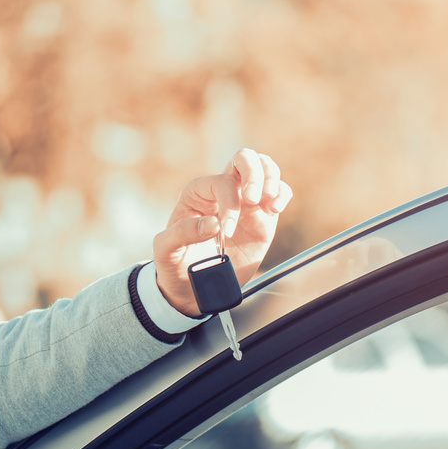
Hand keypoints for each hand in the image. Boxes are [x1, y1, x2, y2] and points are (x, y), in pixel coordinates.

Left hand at [152, 149, 292, 316]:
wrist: (192, 289)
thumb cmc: (174, 265)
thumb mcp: (165, 251)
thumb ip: (181, 234)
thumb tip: (212, 223)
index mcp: (197, 194)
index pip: (220, 183)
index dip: (228, 203)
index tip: (227, 231)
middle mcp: (223, 192)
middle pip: (244, 158)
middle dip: (253, 172)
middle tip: (253, 198)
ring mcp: (245, 203)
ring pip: (265, 168)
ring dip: (271, 178)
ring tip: (268, 203)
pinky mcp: (263, 218)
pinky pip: (279, 192)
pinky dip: (282, 194)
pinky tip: (275, 208)